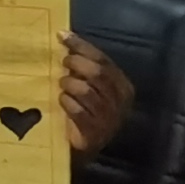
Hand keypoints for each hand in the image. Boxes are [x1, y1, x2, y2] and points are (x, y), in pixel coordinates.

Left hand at [60, 31, 137, 153]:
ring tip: (63, 86)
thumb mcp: (90, 85)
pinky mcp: (94, 132)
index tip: (61, 35)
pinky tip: (63, 102)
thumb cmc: (86, 110)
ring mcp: (109, 118)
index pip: (103, 60)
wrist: (84, 148)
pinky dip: (66, 102)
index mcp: (123, 86)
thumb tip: (64, 36)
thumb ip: (84, 64)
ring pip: (85, 90)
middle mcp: (120, 102)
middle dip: (76, 63)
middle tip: (64, 63)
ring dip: (69, 84)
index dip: (81, 46)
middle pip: (97, 73)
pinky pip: (77, 110)